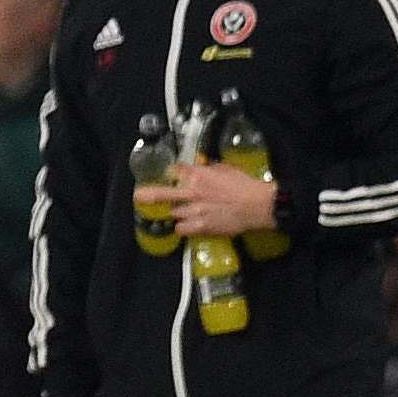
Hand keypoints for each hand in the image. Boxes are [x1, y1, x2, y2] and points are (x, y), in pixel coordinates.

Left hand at [140, 162, 277, 236]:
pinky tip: (188, 224)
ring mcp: (195, 211)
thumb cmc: (245, 185)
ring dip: (177, 212)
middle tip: (139, 196)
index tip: (170, 176)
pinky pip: (181, 229)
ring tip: (185, 212)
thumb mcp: (226, 169)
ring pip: (173, 213)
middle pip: (163, 194)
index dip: (171, 173)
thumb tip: (198, 167)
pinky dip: (182, 227)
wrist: (258, 205)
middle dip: (149, 195)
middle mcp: (193, 192)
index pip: (175, 171)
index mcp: (199, 175)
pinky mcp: (200, 226)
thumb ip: (208, 169)